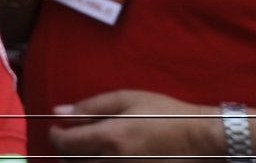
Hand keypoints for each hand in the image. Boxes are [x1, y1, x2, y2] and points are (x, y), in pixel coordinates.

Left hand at [48, 90, 221, 160]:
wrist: (201, 138)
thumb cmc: (165, 113)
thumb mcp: (127, 99)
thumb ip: (91, 106)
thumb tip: (60, 111)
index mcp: (110, 136)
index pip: (65, 143)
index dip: (55, 136)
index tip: (56, 129)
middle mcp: (114, 160)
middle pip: (72, 161)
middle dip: (66, 150)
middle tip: (71, 138)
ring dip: (80, 160)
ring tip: (87, 148)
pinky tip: (104, 157)